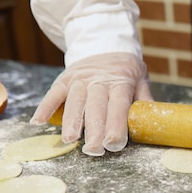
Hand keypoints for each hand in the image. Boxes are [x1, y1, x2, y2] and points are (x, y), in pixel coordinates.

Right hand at [30, 52, 152, 155]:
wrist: (105, 42)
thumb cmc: (126, 69)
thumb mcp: (141, 80)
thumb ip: (145, 100)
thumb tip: (153, 123)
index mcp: (120, 83)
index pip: (119, 106)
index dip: (116, 125)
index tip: (114, 143)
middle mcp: (99, 81)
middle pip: (96, 107)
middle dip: (94, 129)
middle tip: (93, 150)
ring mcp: (80, 79)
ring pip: (74, 101)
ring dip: (70, 121)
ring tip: (69, 139)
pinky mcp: (65, 78)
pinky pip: (54, 93)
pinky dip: (45, 107)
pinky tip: (38, 122)